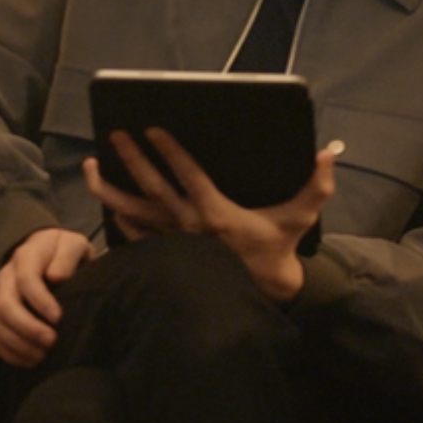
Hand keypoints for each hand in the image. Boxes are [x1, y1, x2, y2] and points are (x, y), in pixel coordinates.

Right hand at [0, 226, 94, 367]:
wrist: (48, 253)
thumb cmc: (64, 253)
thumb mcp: (73, 245)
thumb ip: (67, 257)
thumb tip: (56, 277)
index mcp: (26, 257)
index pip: (25, 279)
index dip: (39, 301)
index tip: (58, 318)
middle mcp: (6, 276)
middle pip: (5, 305)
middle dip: (27, 327)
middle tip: (51, 341)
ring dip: (17, 343)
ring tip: (42, 355)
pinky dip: (8, 353)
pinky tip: (30, 361)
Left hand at [83, 128, 335, 303]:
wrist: (261, 293)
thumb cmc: (276, 249)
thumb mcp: (300, 216)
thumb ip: (317, 185)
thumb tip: (330, 153)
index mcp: (215, 212)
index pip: (187, 174)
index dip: (169, 151)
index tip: (151, 129)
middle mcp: (186, 224)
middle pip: (150, 186)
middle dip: (131, 158)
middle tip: (116, 134)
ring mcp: (171, 240)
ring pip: (130, 211)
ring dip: (108, 188)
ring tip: (92, 165)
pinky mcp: (164, 253)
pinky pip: (132, 235)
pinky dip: (117, 217)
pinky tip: (105, 201)